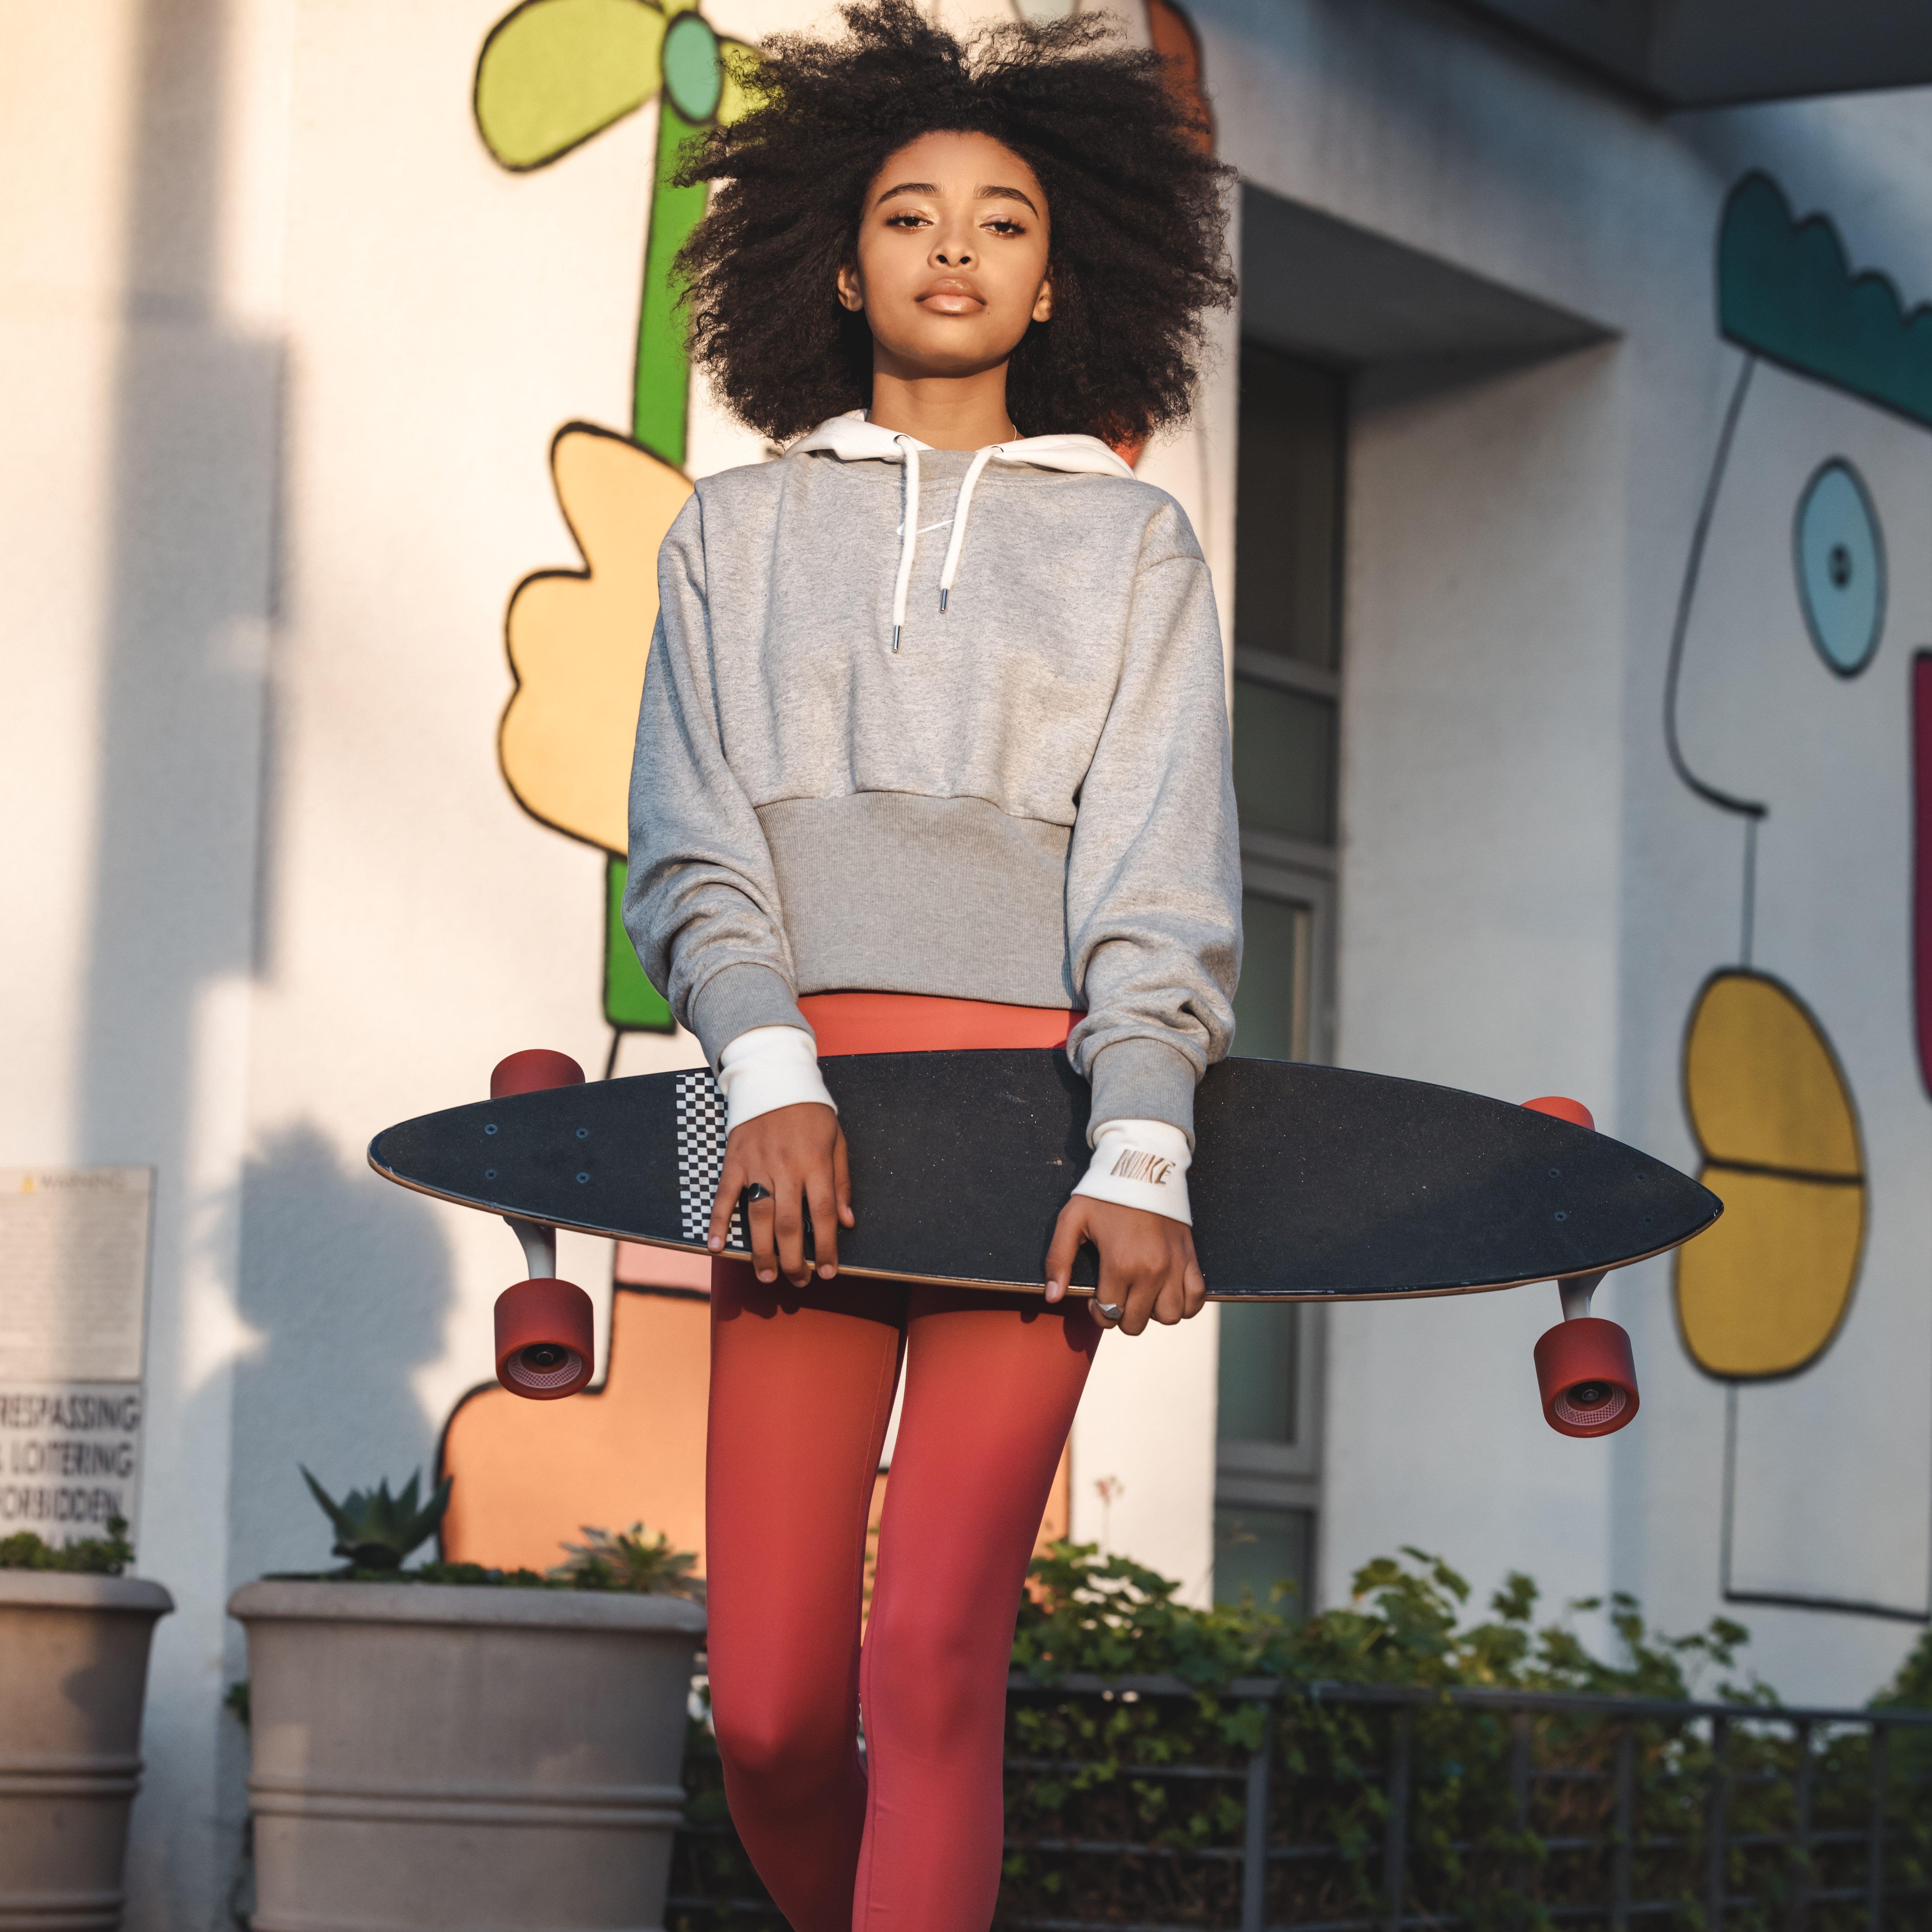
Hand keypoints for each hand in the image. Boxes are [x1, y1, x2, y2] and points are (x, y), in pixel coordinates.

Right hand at [708, 1103, 852, 1286]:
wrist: (774, 1077)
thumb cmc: (811, 1112)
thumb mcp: (837, 1141)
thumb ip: (842, 1182)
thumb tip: (846, 1222)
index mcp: (815, 1163)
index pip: (824, 1214)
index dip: (827, 1247)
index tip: (829, 1272)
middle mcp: (786, 1168)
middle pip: (790, 1223)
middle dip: (794, 1259)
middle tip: (798, 1282)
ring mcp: (757, 1165)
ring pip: (758, 1216)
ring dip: (762, 1251)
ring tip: (767, 1276)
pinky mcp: (735, 1161)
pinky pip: (724, 1195)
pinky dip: (718, 1221)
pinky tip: (715, 1246)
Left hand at [1042, 1197, 1205, 1333]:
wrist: (1144, 1166)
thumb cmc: (1105, 1195)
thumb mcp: (1072, 1220)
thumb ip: (1058, 1259)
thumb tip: (1053, 1297)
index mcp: (1120, 1264)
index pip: (1109, 1315)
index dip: (1098, 1312)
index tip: (1096, 1297)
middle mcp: (1151, 1272)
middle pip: (1137, 1322)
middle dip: (1122, 1316)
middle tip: (1117, 1295)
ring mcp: (1174, 1267)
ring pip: (1170, 1316)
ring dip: (1154, 1312)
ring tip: (1142, 1295)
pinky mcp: (1190, 1258)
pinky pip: (1197, 1298)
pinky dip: (1186, 1304)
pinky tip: (1168, 1293)